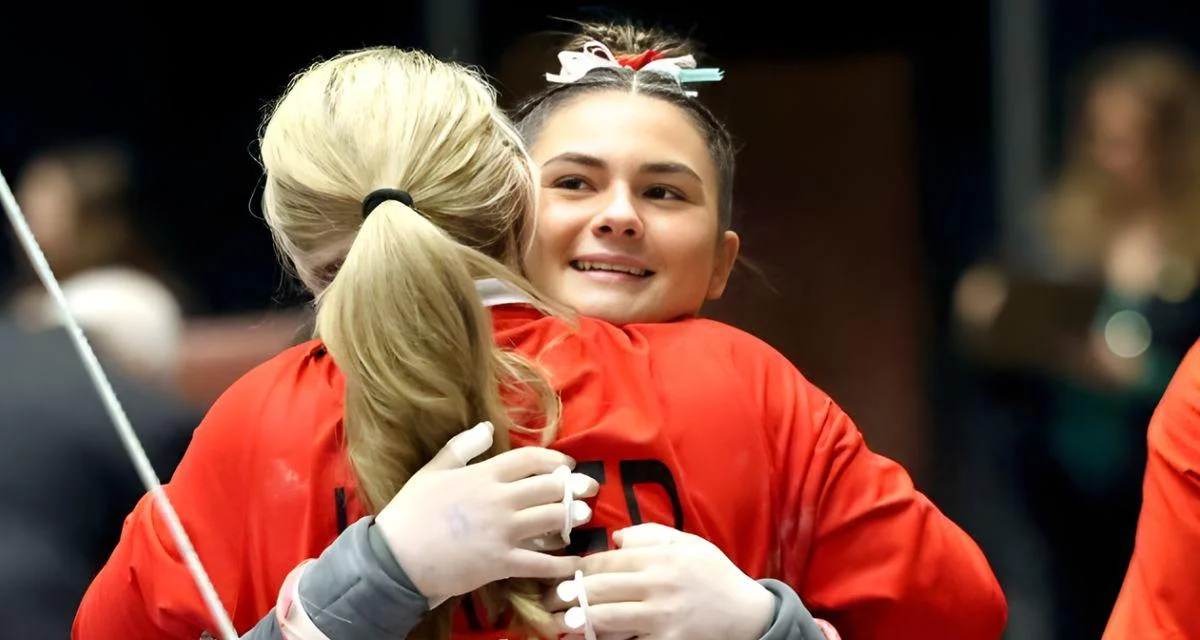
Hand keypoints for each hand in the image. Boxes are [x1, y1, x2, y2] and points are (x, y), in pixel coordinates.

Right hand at [375, 421, 598, 605]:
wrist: (395, 559)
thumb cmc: (410, 512)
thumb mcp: (432, 471)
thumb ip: (462, 447)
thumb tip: (487, 427)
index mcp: (483, 475)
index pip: (529, 459)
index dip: (554, 459)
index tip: (567, 464)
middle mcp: (499, 500)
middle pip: (549, 487)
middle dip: (575, 486)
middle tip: (589, 487)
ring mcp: (502, 532)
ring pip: (552, 520)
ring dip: (573, 517)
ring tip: (585, 517)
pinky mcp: (502, 563)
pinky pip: (541, 563)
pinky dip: (562, 564)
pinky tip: (575, 562)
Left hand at [545, 523, 774, 639]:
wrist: (748, 614)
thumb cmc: (714, 575)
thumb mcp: (687, 544)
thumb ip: (650, 535)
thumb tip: (615, 538)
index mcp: (661, 557)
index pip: (607, 560)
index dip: (580, 568)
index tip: (565, 574)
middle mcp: (658, 585)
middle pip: (600, 587)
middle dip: (570, 593)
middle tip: (549, 598)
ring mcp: (661, 617)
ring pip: (606, 617)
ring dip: (578, 619)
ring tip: (560, 621)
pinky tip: (591, 638)